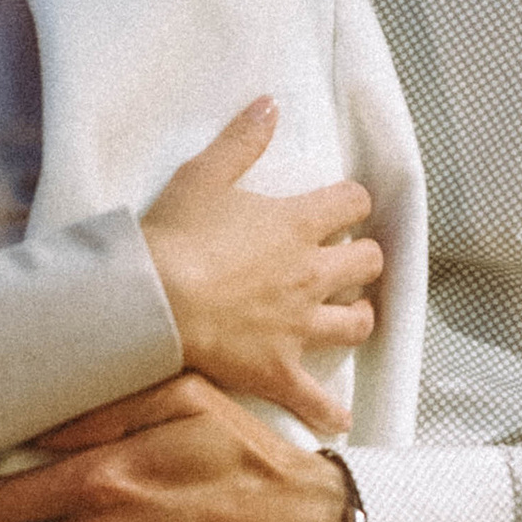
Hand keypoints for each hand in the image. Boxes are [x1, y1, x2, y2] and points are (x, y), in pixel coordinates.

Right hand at [140, 100, 381, 432]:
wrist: (153, 301)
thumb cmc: (174, 235)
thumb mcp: (203, 174)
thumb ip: (242, 140)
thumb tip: (271, 102)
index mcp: (296, 223)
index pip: (353, 203)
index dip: (353, 202)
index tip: (345, 206)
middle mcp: (310, 273)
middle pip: (368, 263)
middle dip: (365, 260)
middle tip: (350, 263)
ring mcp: (299, 324)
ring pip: (356, 323)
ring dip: (359, 318)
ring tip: (350, 318)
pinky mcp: (278, 368)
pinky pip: (315, 398)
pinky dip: (328, 410)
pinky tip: (338, 418)